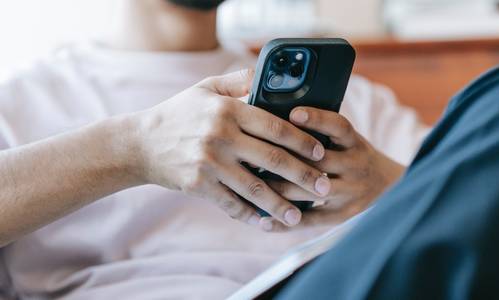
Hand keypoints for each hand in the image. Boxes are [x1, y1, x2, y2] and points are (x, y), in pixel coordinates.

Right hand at [132, 70, 331, 226]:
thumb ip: (239, 80)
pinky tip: (267, 224)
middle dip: (304, 176)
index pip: (276, 126)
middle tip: (325, 188)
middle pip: (273, 160)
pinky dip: (251, 216)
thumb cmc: (178, 113)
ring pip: (255, 188)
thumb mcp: (206, 88)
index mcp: (228, 109)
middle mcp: (221, 135)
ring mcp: (209, 163)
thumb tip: (270, 74)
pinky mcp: (198, 185)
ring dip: (282, 205)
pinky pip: (231, 204)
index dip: (303, 141)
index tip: (321, 152)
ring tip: (300, 216)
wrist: (139, 143)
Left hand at [260, 107, 405, 230]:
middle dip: (284, 159)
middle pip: (318, 162)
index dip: (317, 119)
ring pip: (309, 192)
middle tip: (252, 154)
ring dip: (277, 190)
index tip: (293, 114)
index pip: (338, 126)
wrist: (391, 188)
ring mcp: (350, 192)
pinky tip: (262, 221)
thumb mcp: (349, 140)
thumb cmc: (356, 157)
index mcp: (355, 143)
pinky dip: (285, 222)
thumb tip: (280, 115)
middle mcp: (355, 166)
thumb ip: (323, 132)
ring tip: (249, 185)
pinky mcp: (343, 215)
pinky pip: (311, 220)